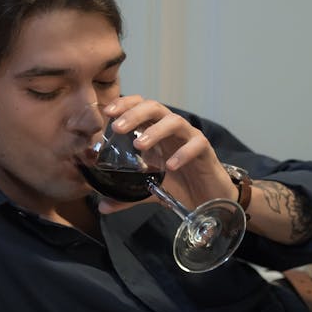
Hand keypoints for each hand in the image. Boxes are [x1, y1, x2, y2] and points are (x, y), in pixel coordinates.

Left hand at [99, 95, 236, 210]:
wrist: (209, 198)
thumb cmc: (180, 185)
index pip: (141, 107)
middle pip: (155, 108)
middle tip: (117, 127)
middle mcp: (172, 131)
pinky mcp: (206, 151)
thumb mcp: (149, 190)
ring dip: (156, 130)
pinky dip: (183, 153)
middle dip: (134, 114)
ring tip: (139, 145)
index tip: (106, 112)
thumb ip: (127, 196)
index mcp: (156, 132)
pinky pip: (196, 144)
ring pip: (175, 121)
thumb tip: (102, 206)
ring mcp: (190, 138)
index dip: (125, 105)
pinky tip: (171, 166)